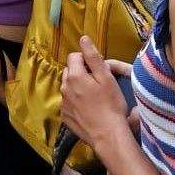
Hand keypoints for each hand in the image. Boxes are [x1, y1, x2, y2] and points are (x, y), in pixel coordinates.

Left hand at [60, 36, 133, 150]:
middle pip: (69, 71)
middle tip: (97, 83)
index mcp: (74, 76)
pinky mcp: (65, 116)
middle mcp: (64, 87)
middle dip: (80, 72)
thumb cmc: (111, 105)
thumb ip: (93, 57)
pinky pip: (68, 103)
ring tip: (93, 97)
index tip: (97, 70)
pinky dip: (75, 102)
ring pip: (68, 87)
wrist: (108, 136)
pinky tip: (88, 109)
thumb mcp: (106, 78)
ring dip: (77, 87)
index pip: (74, 56)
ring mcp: (63, 103)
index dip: (86, 60)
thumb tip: (83, 38)